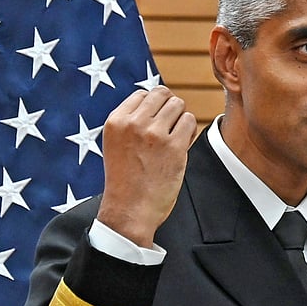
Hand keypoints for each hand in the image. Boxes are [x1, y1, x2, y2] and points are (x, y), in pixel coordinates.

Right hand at [97, 87, 196, 247]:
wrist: (129, 211)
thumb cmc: (126, 180)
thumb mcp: (117, 143)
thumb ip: (132, 121)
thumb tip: (160, 100)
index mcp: (116, 121)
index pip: (143, 94)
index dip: (153, 107)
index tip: (154, 124)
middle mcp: (134, 124)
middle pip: (162, 95)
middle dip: (169, 109)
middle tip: (167, 130)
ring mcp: (154, 134)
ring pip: (178, 105)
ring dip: (180, 119)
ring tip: (173, 139)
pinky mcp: (174, 147)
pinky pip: (190, 122)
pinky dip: (189, 132)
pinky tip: (180, 147)